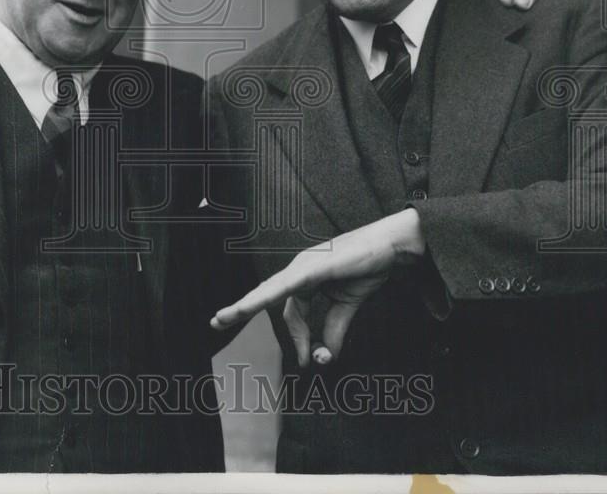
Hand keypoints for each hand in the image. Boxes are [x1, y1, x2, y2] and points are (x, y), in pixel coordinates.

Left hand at [210, 210, 424, 366]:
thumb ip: (335, 328)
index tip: (309, 361)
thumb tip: (326, 355)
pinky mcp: (314, 266)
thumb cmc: (368, 266)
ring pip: (270, 290)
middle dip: (241, 309)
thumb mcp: (347, 304)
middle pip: (266, 294)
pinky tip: (255, 303)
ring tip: (226, 317)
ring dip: (246, 304)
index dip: (298, 338)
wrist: (391, 245)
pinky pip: (288, 285)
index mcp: (305, 278)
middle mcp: (299, 270)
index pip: (292, 311)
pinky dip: (268, 295)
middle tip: (216, 322)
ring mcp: (305, 265)